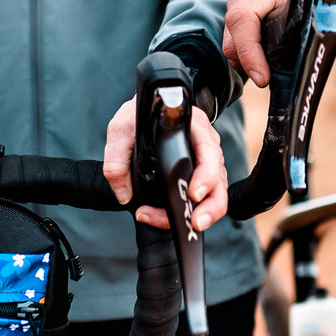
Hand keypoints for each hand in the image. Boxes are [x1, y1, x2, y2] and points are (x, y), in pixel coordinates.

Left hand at [102, 97, 226, 231]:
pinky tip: (170, 219)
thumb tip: (124, 194)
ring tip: (182, 227)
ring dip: (203, 213)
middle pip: (219, 179)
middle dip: (211, 205)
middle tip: (195, 222)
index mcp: (194, 128)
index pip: (209, 152)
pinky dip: (189, 212)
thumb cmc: (141, 115)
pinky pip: (204, 199)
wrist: (149, 108)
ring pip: (216, 193)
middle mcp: (205, 146)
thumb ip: (116, 159)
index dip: (206, 175)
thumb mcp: (121, 129)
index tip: (194, 193)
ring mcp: (206, 163)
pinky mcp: (200, 178)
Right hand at [222, 0, 335, 87]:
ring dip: (244, 57)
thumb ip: (330, 22)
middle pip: (232, 32)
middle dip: (246, 61)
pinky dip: (244, 50)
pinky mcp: (242, 7)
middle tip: (267, 79)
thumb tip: (320, 47)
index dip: (249, 50)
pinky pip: (234, 34)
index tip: (263, 76)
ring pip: (230, 36)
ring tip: (265, 71)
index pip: (244, 16)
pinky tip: (261, 59)